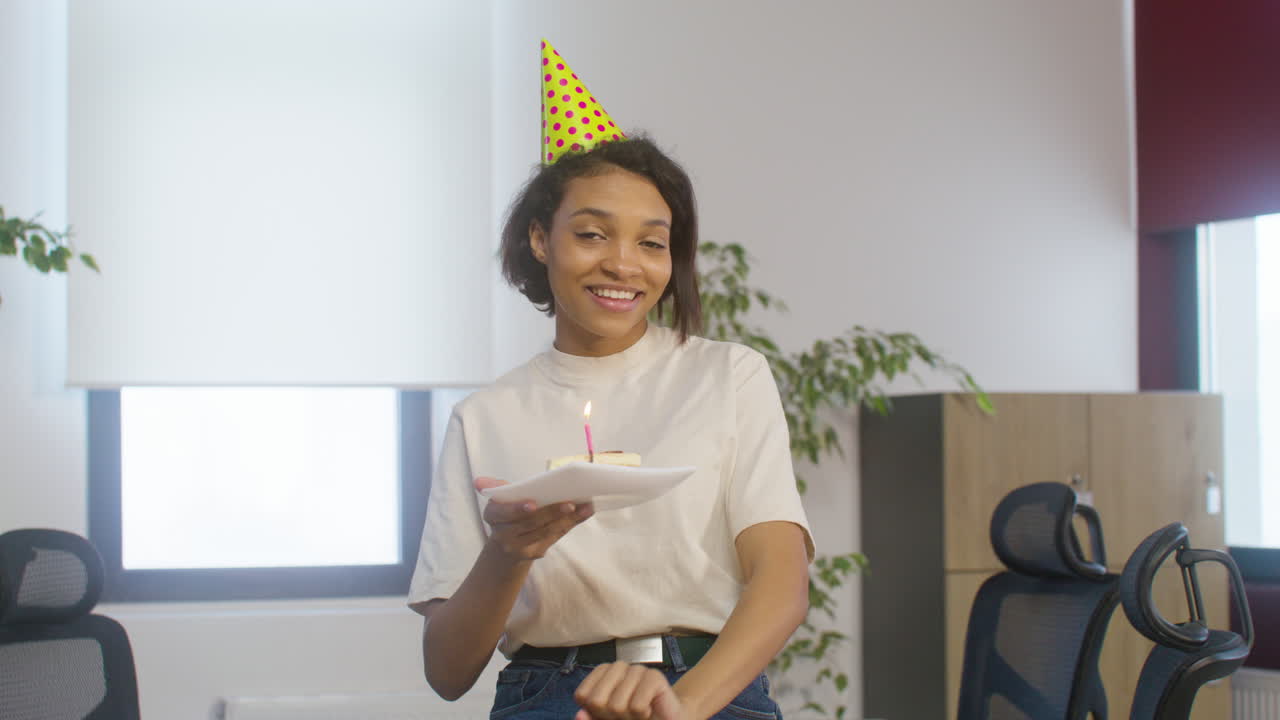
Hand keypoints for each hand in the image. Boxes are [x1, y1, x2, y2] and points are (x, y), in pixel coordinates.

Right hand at [475, 477, 593, 560]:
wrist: (506, 547)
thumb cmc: (508, 514)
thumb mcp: (501, 500)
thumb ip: (498, 488)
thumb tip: (479, 482)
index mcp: (493, 515)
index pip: (503, 512)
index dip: (517, 509)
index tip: (532, 504)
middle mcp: (503, 535)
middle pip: (530, 523)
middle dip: (551, 512)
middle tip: (570, 502)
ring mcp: (520, 547)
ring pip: (545, 530)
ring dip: (566, 517)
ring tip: (583, 506)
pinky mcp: (535, 552)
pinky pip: (555, 536)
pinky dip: (571, 523)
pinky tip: (585, 512)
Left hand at [573, 662, 688, 719]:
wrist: (666, 719)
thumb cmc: (634, 718)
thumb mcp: (607, 719)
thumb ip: (591, 718)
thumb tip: (579, 715)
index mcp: (601, 673)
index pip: (582, 696)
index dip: (594, 712)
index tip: (610, 713)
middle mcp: (618, 666)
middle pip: (597, 700)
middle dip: (611, 716)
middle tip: (627, 714)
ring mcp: (636, 669)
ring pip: (617, 705)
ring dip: (629, 717)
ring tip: (639, 713)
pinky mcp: (654, 677)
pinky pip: (637, 706)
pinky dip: (642, 715)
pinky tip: (649, 710)